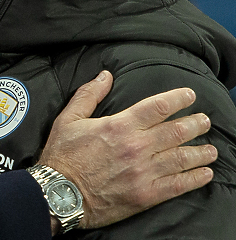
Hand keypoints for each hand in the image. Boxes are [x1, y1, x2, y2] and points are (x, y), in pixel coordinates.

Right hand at [39, 70, 215, 231]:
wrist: (59, 193)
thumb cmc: (62, 155)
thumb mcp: (68, 118)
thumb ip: (89, 94)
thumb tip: (105, 76)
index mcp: (119, 126)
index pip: (158, 107)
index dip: (178, 99)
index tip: (190, 95)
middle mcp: (136, 147)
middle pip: (176, 131)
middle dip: (196, 124)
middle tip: (205, 121)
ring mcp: (143, 172)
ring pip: (182, 157)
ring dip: (201, 152)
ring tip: (211, 149)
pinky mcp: (146, 195)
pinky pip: (178, 185)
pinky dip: (196, 179)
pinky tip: (205, 174)